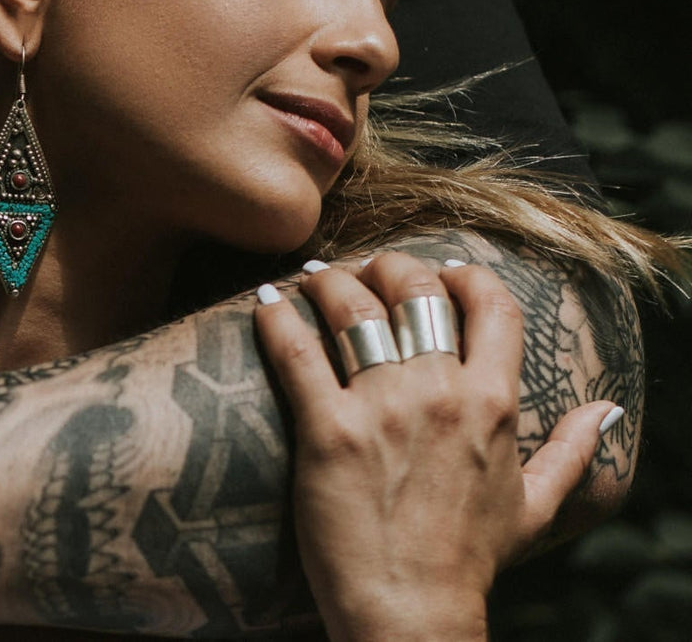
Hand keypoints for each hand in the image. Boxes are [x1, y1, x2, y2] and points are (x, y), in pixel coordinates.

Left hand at [254, 254, 620, 641]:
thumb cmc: (469, 559)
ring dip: (328, 281)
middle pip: (414, 289)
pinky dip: (277, 316)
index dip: (463, 274)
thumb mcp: (537, 507)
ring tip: (312, 280)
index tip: (438, 270)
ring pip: (353, 307)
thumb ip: (570, 451)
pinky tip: (268, 302)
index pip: (491, 303)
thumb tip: (605, 409)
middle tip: (361, 271)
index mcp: (494, 403)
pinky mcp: (327, 430)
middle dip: (386, 265)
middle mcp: (441, 393)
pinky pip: (295, 350)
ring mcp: (382, 409)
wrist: (412, 612)